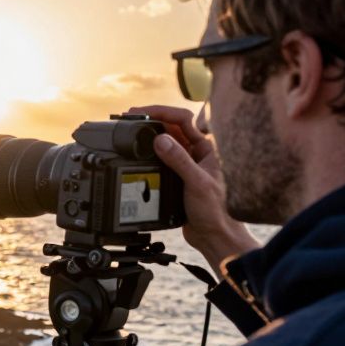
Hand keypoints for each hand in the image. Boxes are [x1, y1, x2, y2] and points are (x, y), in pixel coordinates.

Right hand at [128, 105, 259, 271]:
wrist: (214, 234)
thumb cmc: (215, 210)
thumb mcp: (196, 183)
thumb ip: (179, 161)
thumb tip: (159, 140)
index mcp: (206, 148)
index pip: (182, 119)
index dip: (160, 111)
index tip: (140, 113)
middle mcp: (195, 153)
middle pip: (170, 127)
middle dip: (150, 119)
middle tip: (129, 119)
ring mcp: (185, 164)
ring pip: (164, 142)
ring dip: (148, 135)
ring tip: (130, 132)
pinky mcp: (176, 177)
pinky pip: (160, 159)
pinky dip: (148, 153)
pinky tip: (138, 155)